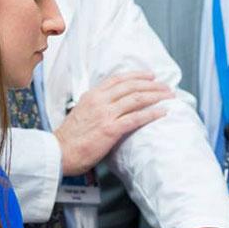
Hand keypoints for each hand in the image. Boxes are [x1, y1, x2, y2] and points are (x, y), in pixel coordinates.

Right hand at [54, 71, 172, 175]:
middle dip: (152, 84)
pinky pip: (136, 118)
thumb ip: (95, 105)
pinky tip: (162, 112)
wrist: (59, 152)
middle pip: (132, 86)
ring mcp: (105, 114)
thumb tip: (110, 105)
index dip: (137, 75)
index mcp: (92, 95)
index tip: (150, 76)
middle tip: (166, 86)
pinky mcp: (110, 129)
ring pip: (137, 99)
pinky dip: (152, 113)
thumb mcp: (81, 112)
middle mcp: (100, 101)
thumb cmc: (70, 138)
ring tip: (169, 96)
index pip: (118, 79)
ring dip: (156, 96)